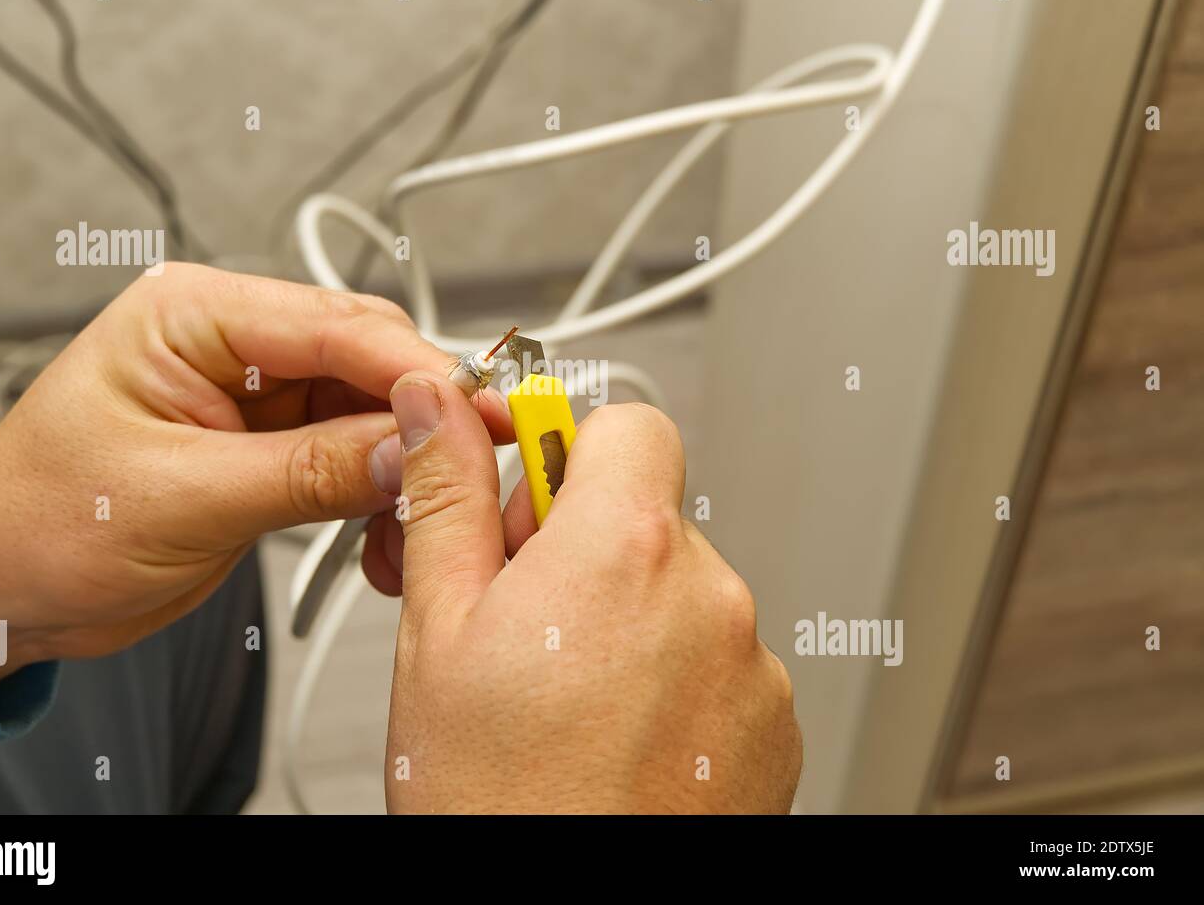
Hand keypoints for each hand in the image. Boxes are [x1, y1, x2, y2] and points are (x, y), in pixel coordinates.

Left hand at [0, 263, 511, 691]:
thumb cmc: (39, 524)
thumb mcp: (181, 498)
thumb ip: (307, 472)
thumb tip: (409, 451)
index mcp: (191, 315)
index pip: (332, 326)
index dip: (414, 371)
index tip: (476, 413)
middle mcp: (230, 343)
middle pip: (363, 358)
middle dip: (420, 413)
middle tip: (478, 461)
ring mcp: (253, 396)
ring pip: (367, 410)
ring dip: (404, 460)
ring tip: (428, 511)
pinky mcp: (268, 446)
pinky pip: (349, 454)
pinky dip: (379, 490)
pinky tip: (389, 524)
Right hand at [378, 371, 801, 813]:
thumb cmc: (496, 800)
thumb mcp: (438, 631)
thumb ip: (447, 499)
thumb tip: (440, 412)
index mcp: (624, 549)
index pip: (628, 425)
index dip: (567, 455)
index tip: (529, 505)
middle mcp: (709, 597)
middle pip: (648, 517)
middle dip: (585, 550)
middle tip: (522, 625)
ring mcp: (751, 667)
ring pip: (680, 595)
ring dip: (629, 622)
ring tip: (564, 701)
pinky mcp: (773, 727)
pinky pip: (718, 664)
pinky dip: (672, 684)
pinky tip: (615, 739)